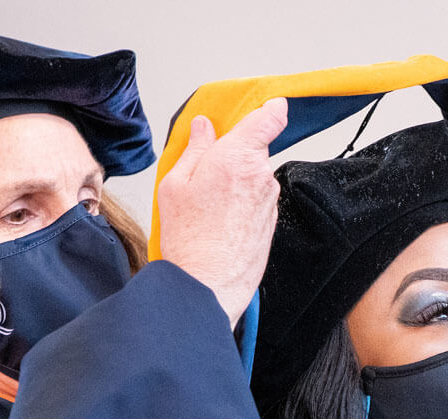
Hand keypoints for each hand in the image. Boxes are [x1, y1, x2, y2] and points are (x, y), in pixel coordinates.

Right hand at [157, 98, 288, 327]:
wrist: (208, 284)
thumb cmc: (189, 238)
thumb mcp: (175, 184)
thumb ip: (195, 149)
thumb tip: (204, 128)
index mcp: (238, 157)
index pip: (268, 119)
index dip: (271, 109)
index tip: (270, 106)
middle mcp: (261, 175)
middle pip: (254, 151)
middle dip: (234, 156)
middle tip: (206, 174)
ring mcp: (269, 200)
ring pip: (255, 177)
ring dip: (237, 184)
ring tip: (209, 207)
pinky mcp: (271, 221)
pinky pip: (257, 201)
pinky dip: (242, 205)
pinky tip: (220, 222)